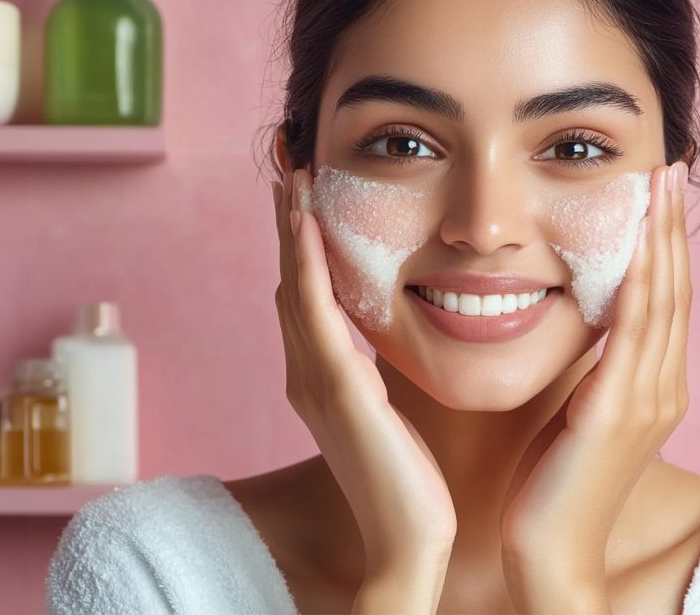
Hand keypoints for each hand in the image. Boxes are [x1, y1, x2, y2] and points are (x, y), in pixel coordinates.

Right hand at [269, 160, 457, 585]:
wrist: (410, 542)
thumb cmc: (413, 482)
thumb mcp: (396, 411)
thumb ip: (386, 372)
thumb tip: (404, 332)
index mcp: (326, 375)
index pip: (309, 290)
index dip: (302, 237)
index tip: (306, 185)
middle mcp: (309, 371)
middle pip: (290, 276)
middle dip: (286, 219)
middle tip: (286, 157)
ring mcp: (316, 378)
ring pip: (294, 283)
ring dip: (289, 225)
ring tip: (290, 170)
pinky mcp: (336, 388)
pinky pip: (315, 311)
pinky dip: (305, 262)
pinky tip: (305, 219)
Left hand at [498, 162, 692, 611]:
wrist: (551, 552)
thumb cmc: (552, 485)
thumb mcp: (578, 411)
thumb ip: (592, 368)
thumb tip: (581, 320)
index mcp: (655, 384)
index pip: (666, 296)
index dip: (667, 240)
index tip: (659, 189)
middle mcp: (663, 386)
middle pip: (675, 287)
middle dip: (672, 223)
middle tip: (670, 165)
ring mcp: (646, 400)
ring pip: (661, 301)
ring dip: (661, 239)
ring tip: (659, 183)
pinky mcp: (615, 412)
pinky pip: (631, 335)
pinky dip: (637, 286)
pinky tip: (635, 246)